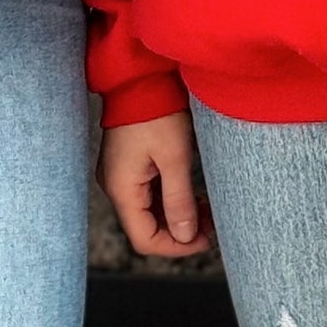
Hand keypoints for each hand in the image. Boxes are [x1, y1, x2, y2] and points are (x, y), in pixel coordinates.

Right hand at [101, 113, 211, 257]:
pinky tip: (191, 196)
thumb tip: (186, 236)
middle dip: (180, 232)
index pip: (145, 239)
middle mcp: (115, 187)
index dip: (176, 247)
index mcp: (123, 189)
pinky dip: (169, 201)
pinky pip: (146, 195)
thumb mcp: (175, 158)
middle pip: (146, 228)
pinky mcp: (127, 167)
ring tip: (206, 211)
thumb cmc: (156, 113)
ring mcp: (119, 177)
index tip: (205, 239)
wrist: (140, 79)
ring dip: (176, 216)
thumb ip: (179, 201)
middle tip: (211, 225)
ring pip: (148, 213)